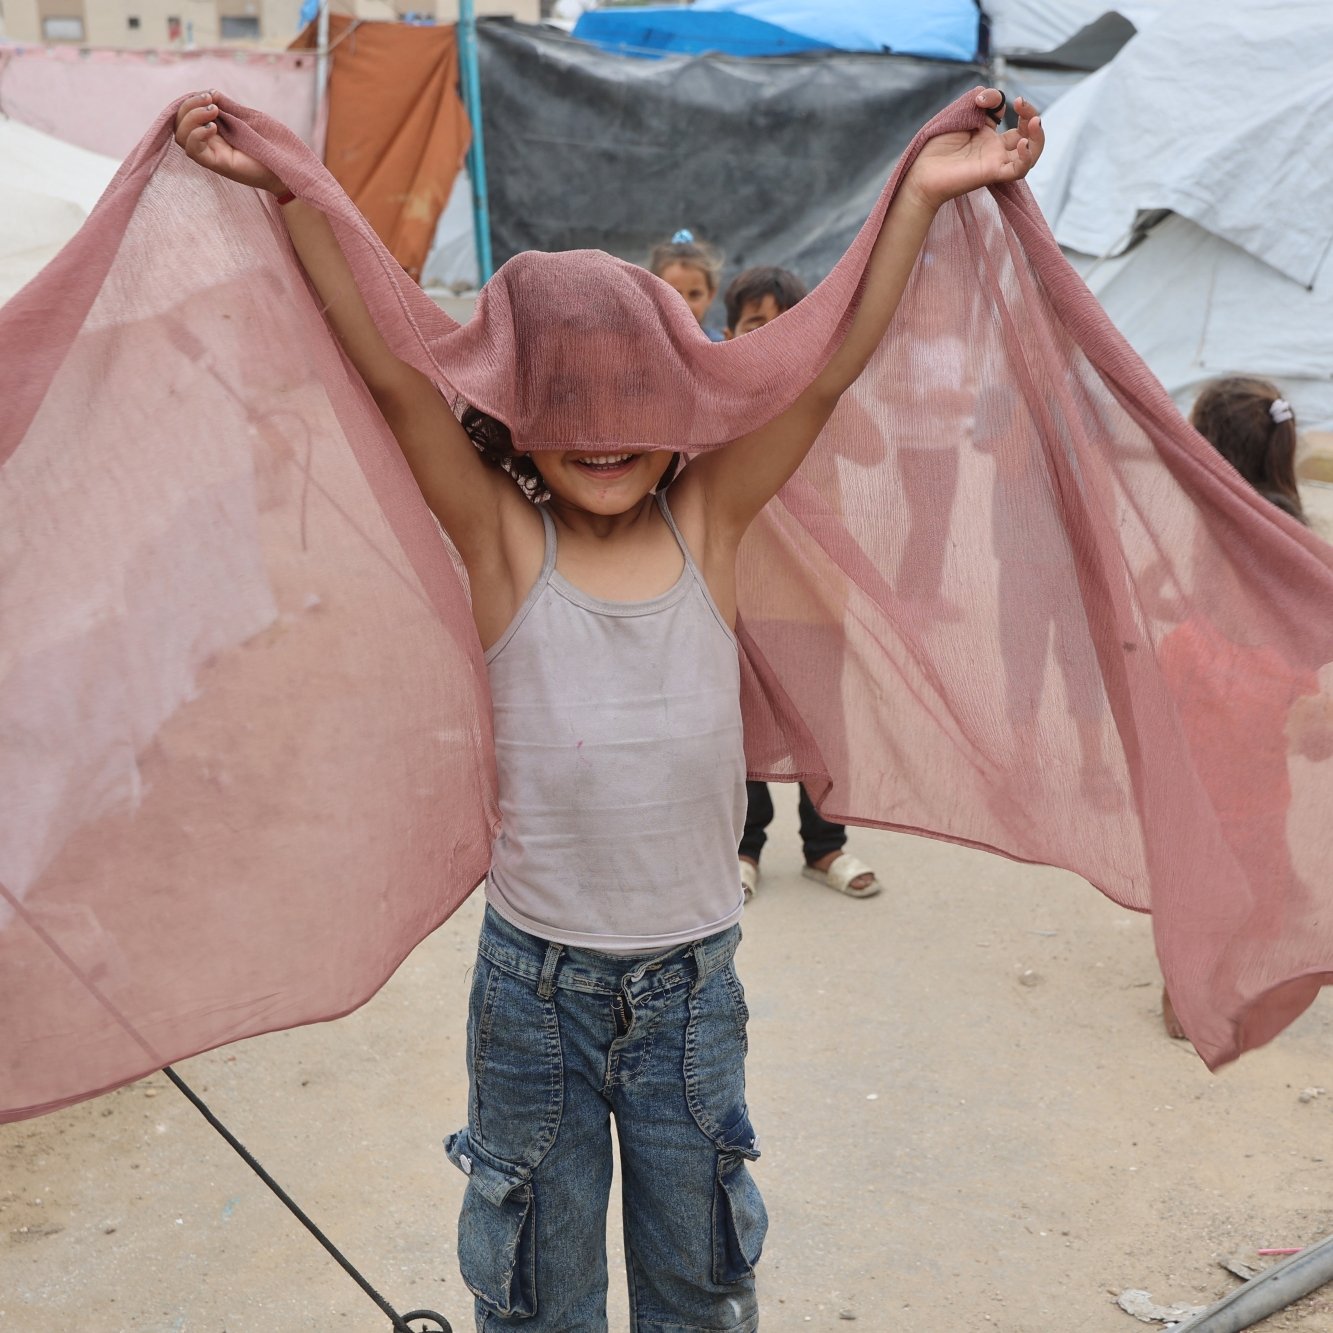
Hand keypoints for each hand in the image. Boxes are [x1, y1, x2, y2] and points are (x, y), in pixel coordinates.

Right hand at [174, 91, 285, 194]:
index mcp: (213, 130)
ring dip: (192, 117)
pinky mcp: (217, 164)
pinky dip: (198, 135)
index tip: (211, 94)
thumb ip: (228, 106)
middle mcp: (208, 142)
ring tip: (214, 111)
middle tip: (211, 101)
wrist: (286, 166)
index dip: (191, 100)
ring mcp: (211, 154)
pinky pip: (193, 150)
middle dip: (190, 105)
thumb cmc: (271, 144)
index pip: (187, 114)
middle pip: (179, 123)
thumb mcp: (247, 118)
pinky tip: (214, 128)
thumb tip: (210, 92)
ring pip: (181, 135)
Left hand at [904, 90, 1043, 210]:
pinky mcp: (992, 174)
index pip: (1012, 118)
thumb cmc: (934, 145)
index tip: (990, 99)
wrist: (920, 171)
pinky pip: (1019, 170)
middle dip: (1032, 115)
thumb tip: (996, 100)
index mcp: (987, 135)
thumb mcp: (961, 111)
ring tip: (1033, 122)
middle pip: (1027, 135)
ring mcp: (995, 162)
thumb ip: (982, 100)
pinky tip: (1022, 143)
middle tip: (1020, 104)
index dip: (1010, 104)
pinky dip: (1026, 157)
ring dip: (1038, 137)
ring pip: (1030, 154)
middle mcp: (994, 149)